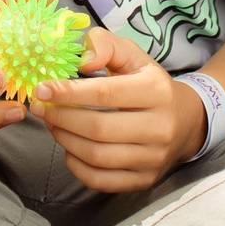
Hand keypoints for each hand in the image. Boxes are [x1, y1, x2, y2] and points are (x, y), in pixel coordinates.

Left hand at [33, 29, 205, 191]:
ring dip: (64, 140)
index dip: (68, 93)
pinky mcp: (144, 180)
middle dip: (61, 118)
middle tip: (40, 108)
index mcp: (157, 91)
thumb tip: (82, 60)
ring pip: (97, 156)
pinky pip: (101, 180)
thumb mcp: (132, 55)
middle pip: (98, 129)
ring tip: (52, 124)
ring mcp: (153, 158)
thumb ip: (105, 45)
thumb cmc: (148, 84)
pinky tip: (69, 147)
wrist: (185, 122)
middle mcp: (160, 127)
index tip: (41, 89)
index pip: (106, 94)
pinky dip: (76, 165)